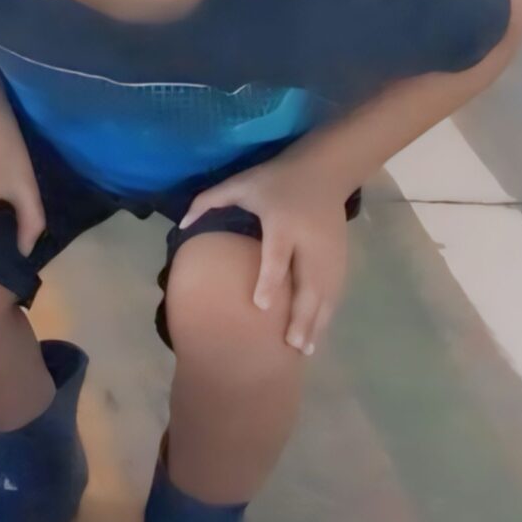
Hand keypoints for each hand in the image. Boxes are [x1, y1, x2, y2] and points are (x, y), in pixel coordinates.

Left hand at [181, 154, 352, 353]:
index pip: (277, 255)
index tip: (261, 305)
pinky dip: (327, 313)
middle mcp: (309, 241)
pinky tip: (317, 332)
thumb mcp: (240, 183)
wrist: (324, 171)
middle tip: (289, 344)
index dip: (270, 280)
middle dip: (301, 315)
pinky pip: (335, 291)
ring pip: (325, 293)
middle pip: (308, 283)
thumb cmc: (274, 180)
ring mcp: (329, 252)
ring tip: (303, 350)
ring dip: (316, 322)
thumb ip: (208, 201)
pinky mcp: (340, 258)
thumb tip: (181, 225)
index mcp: (283, 222)